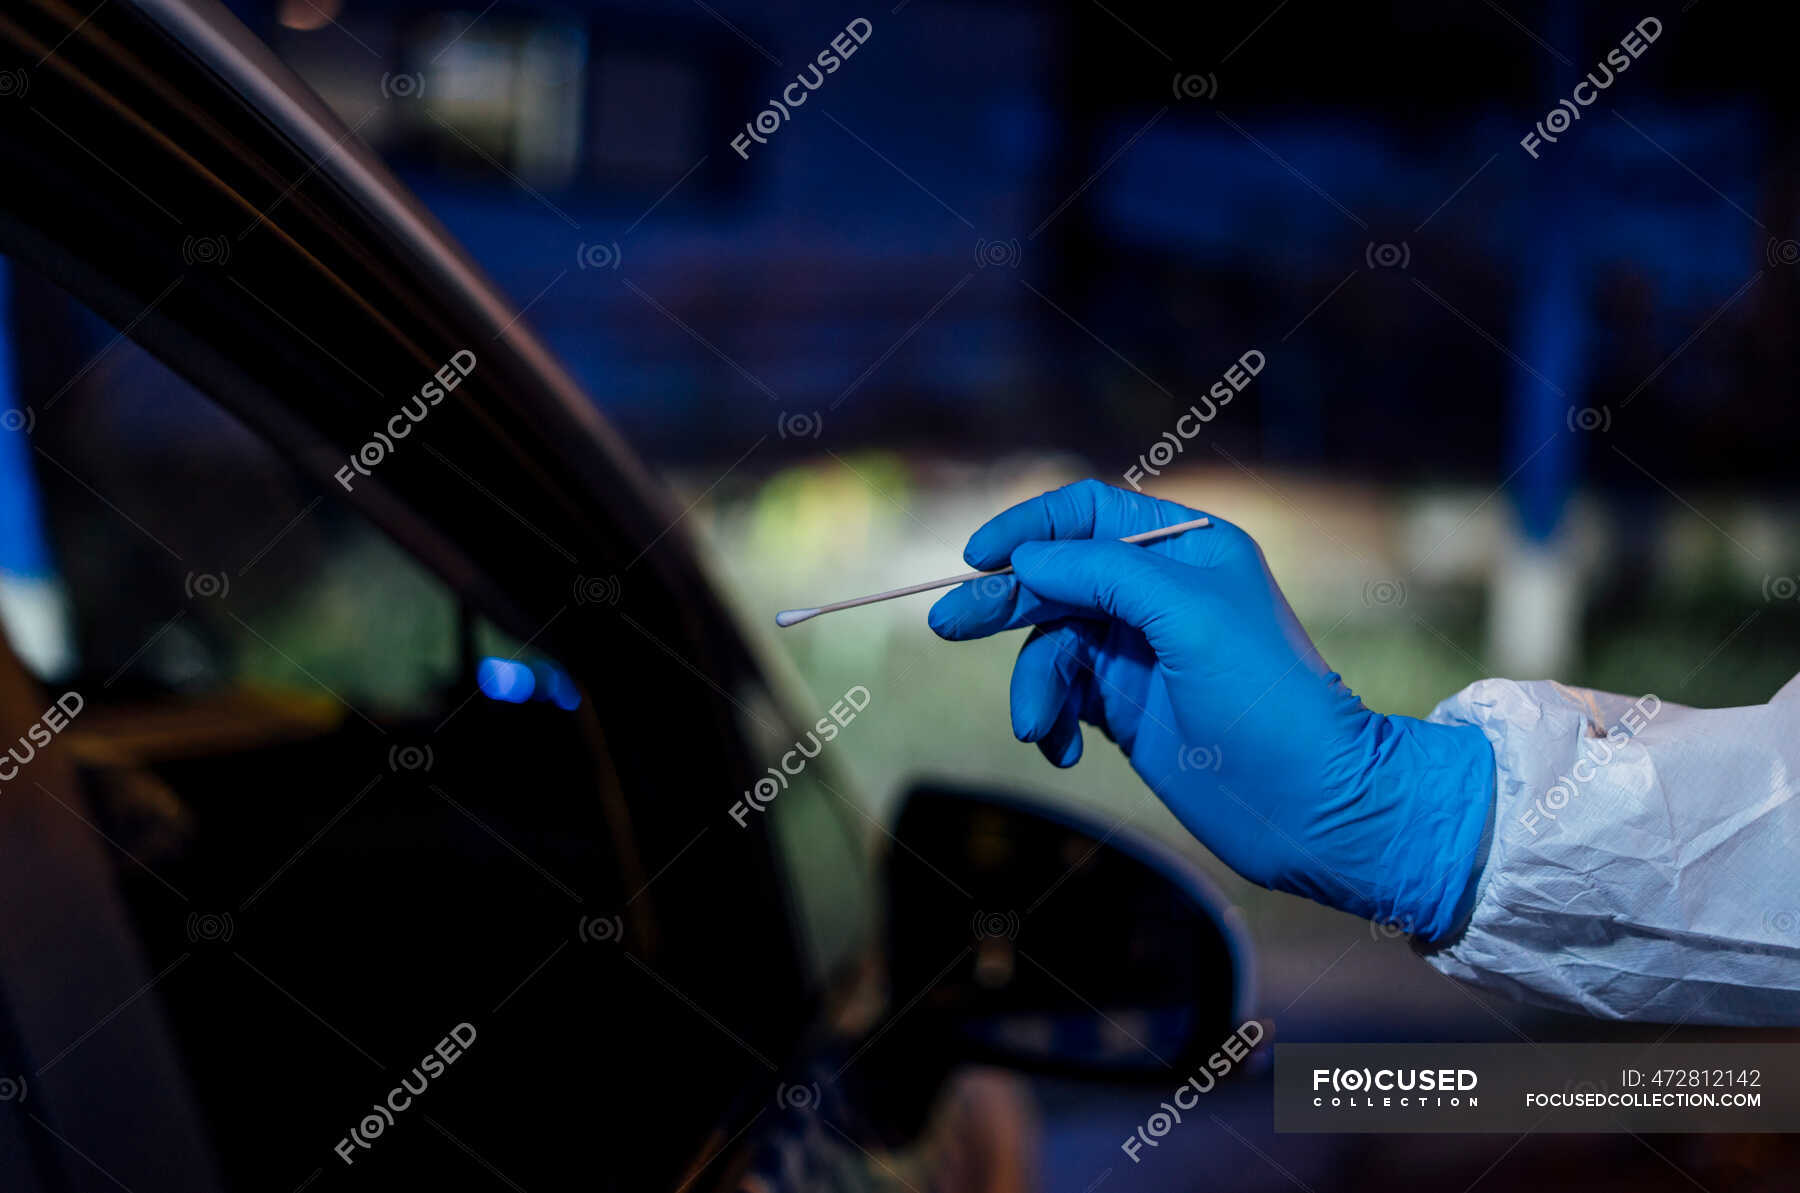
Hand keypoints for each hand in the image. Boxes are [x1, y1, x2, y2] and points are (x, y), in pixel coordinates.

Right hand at [927, 480, 1493, 941]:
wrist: (1314, 804)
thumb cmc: (1266, 699)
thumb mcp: (1186, 616)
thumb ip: (1103, 572)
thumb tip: (1025, 557)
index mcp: (1185, 548)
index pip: (1086, 514)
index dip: (1028, 528)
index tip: (978, 557)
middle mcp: (1159, 592)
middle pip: (1057, 577)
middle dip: (1004, 603)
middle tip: (947, 624)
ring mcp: (1140, 652)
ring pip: (1051, 645)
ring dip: (1034, 685)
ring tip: (1036, 729)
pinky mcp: (1126, 708)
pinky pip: (1061, 696)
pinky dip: (1050, 719)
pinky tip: (1062, 751)